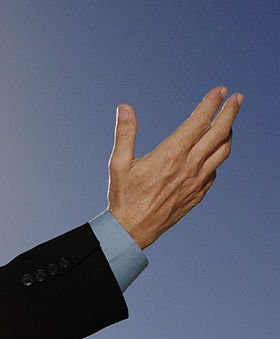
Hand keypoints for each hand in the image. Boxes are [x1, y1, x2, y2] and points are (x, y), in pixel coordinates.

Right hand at [108, 85, 241, 248]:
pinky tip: (213, 153)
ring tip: (229, 123)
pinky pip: (215, 170)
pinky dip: (217, 156)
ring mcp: (197, 181)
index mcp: (171, 155)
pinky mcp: (198, 194)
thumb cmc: (123, 197)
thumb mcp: (118, 163)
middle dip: (231, 112)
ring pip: (223, 151)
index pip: (199, 122)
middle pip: (220, 133)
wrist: (132, 230)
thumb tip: (125, 107)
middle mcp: (189, 166)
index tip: (220, 91)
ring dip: (229, 133)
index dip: (211, 103)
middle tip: (238, 99)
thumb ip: (125, 133)